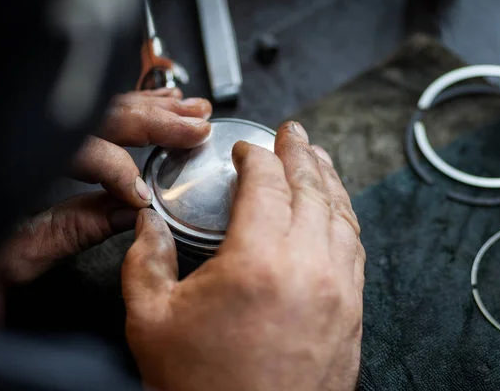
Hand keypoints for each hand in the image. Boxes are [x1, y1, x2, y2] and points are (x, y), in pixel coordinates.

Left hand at [0, 88, 211, 283]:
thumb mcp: (15, 255)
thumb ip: (71, 233)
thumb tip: (127, 216)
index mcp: (15, 156)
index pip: (81, 149)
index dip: (120, 172)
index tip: (145, 196)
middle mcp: (25, 130)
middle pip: (100, 109)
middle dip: (155, 121)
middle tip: (193, 128)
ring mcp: (34, 124)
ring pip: (101, 98)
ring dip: (152, 105)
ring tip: (187, 109)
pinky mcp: (43, 130)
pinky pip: (96, 100)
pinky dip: (132, 100)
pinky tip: (156, 100)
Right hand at [123, 122, 364, 390]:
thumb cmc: (206, 388)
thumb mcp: (152, 320)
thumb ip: (145, 261)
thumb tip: (146, 226)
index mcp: (258, 261)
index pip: (266, 183)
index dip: (257, 156)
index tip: (248, 149)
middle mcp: (308, 267)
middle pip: (311, 189)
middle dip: (300, 153)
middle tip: (294, 134)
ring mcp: (339, 289)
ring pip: (341, 214)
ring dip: (329, 180)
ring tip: (319, 160)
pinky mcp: (352, 312)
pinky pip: (354, 248)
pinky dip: (345, 219)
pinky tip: (336, 212)